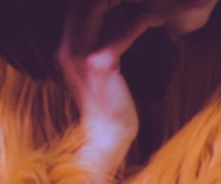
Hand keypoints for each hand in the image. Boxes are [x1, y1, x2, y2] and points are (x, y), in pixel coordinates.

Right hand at [56, 0, 162, 183]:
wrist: (108, 134)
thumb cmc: (110, 102)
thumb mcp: (100, 68)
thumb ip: (101, 43)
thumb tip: (117, 19)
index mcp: (64, 47)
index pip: (76, 7)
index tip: (123, 0)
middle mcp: (66, 47)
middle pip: (82, 2)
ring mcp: (80, 55)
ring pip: (98, 8)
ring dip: (128, 2)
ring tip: (150, 5)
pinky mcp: (101, 63)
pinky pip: (123, 31)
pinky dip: (141, 21)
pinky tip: (156, 20)